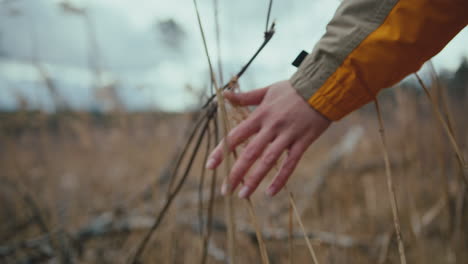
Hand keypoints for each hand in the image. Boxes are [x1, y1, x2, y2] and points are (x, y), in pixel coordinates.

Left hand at [206, 80, 330, 197]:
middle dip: (236, 172)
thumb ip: (245, 97)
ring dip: (255, 179)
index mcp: (260, 115)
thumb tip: (224, 94)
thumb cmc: (293, 89)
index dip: (222, 151)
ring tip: (243, 195)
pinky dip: (281, 179)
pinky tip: (271, 193)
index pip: (236, 135)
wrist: (323, 87)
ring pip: (268, 161)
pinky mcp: (303, 142)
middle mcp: (272, 127)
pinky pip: (291, 163)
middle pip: (249, 153)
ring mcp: (288, 135)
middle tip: (225, 190)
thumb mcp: (267, 91)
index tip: (210, 166)